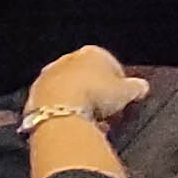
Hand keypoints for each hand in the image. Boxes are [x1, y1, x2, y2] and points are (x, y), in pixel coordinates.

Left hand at [25, 46, 147, 126]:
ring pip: (70, 89)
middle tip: (109, 112)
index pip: (110, 64)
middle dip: (98, 93)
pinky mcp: (36, 92)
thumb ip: (136, 87)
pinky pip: (56, 102)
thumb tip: (142, 86)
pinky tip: (75, 124)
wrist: (60, 107)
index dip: (119, 83)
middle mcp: (67, 59)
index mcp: (91, 53)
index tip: (123, 99)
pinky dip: (66, 111)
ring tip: (93, 121)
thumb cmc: (96, 94)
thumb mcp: (127, 92)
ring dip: (81, 103)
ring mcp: (49, 75)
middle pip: (87, 76)